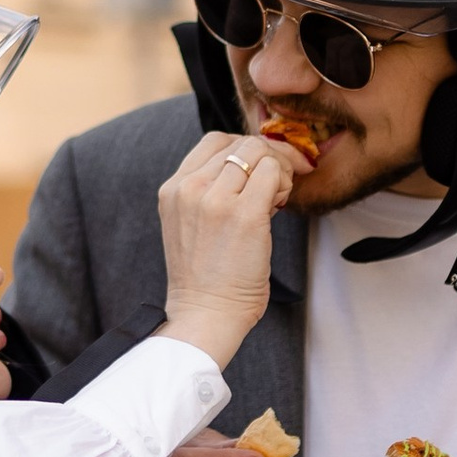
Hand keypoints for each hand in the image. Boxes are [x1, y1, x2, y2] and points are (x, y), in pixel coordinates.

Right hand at [155, 131, 290, 369]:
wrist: (205, 314)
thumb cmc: (204, 276)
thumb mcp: (189, 223)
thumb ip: (208, 191)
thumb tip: (252, 166)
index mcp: (173, 188)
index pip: (215, 141)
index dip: (244, 149)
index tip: (259, 169)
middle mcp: (190, 188)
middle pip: (241, 143)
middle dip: (267, 158)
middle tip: (277, 185)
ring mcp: (217, 200)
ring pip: (259, 152)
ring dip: (277, 171)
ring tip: (275, 200)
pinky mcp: (245, 214)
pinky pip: (273, 173)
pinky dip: (284, 184)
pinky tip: (279, 207)